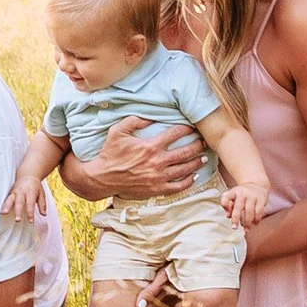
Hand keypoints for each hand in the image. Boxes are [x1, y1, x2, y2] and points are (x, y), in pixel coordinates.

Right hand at [2, 173, 45, 222]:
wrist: (28, 174)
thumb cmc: (36, 186)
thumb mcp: (42, 193)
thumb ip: (42, 204)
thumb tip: (44, 214)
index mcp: (31, 192)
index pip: (30, 204)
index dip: (30, 213)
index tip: (30, 221)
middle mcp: (22, 192)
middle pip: (19, 202)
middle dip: (18, 211)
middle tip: (17, 220)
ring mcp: (15, 192)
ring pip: (10, 199)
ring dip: (7, 207)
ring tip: (3, 213)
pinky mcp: (10, 193)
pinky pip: (6, 199)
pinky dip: (4, 205)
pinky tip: (1, 211)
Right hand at [80, 115, 203, 200]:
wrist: (102, 177)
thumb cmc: (110, 153)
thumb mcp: (117, 131)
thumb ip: (134, 121)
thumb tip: (151, 116)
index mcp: (150, 146)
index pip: (175, 134)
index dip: (186, 128)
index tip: (191, 127)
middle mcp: (157, 162)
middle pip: (185, 152)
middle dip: (197, 145)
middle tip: (202, 142)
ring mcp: (158, 177)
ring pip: (185, 169)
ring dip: (196, 162)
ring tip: (203, 158)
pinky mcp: (157, 189)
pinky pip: (178, 186)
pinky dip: (188, 181)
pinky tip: (193, 176)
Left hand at [224, 180, 270, 226]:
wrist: (257, 185)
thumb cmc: (241, 195)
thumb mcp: (233, 197)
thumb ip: (228, 206)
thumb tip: (228, 216)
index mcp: (233, 192)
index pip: (227, 196)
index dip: (224, 203)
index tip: (226, 213)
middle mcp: (242, 193)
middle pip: (238, 207)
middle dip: (236, 218)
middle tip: (234, 228)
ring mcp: (252, 195)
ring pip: (249, 211)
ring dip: (247, 222)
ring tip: (246, 230)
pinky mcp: (261, 199)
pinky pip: (259, 211)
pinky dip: (257, 219)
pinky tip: (255, 223)